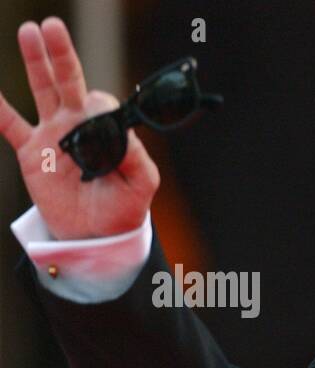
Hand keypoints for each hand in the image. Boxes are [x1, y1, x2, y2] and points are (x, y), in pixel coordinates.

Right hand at [0, 17, 158, 239]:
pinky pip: (9, 124)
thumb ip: (136, 158)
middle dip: (61, 53)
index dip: (100, 108)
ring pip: (42, 89)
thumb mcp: (141, 185)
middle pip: (69, 80)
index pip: (100, 103)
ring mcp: (52, 134)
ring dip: (36, 61)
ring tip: (29, 31)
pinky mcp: (30, 151)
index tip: (99, 127)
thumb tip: (121, 133)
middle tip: (52, 25)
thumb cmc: (123, 207)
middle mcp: (78, 124)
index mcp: (106, 130)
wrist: (95, 234)